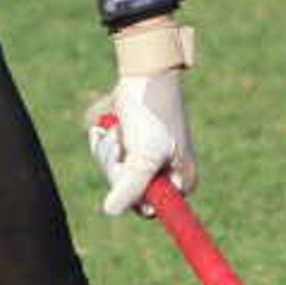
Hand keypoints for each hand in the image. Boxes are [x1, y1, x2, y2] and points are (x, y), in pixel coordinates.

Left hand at [84, 18, 198, 215]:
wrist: (145, 73)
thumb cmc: (152, 112)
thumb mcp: (144, 154)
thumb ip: (131, 186)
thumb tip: (110, 211)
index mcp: (181, 182)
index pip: (148, 209)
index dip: (132, 195)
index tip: (129, 167)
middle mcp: (166, 175)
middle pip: (126, 193)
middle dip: (116, 166)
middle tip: (122, 141)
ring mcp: (147, 161)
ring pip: (114, 175)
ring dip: (108, 152)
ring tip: (117, 130)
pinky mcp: (131, 147)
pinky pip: (109, 158)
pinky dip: (104, 143)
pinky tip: (109, 127)